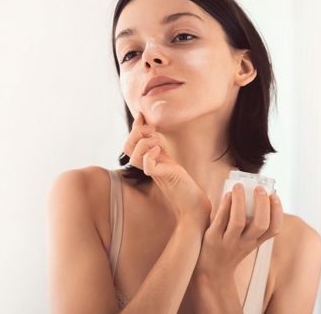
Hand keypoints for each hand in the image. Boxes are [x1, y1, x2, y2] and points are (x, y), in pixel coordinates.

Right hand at [122, 111, 210, 227]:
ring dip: (144, 143)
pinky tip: (160, 151)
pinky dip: (150, 156)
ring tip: (158, 141)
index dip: (134, 127)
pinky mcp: (163, 177)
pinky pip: (147, 165)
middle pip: (127, 147)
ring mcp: (154, 172)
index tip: (142, 115)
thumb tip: (152, 132)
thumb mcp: (168, 161)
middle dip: (136, 133)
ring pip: (133, 156)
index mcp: (147, 160)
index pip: (130, 142)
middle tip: (152, 130)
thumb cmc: (183, 185)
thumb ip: (158, 148)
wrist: (194, 205)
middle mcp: (147, 165)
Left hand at [193, 182, 283, 279]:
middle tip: (259, 188)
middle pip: (260, 225)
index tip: (275, 195)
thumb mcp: (246, 240)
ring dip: (240, 202)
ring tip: (238, 186)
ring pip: (238, 222)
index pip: (274, 229)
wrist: (212, 270)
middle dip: (262, 205)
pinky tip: (227, 195)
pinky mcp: (212, 239)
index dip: (278, 212)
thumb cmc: (230, 248)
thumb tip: (252, 190)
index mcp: (256, 241)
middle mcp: (245, 243)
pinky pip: (220, 221)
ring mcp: (228, 241)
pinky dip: (224, 206)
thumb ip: (250, 222)